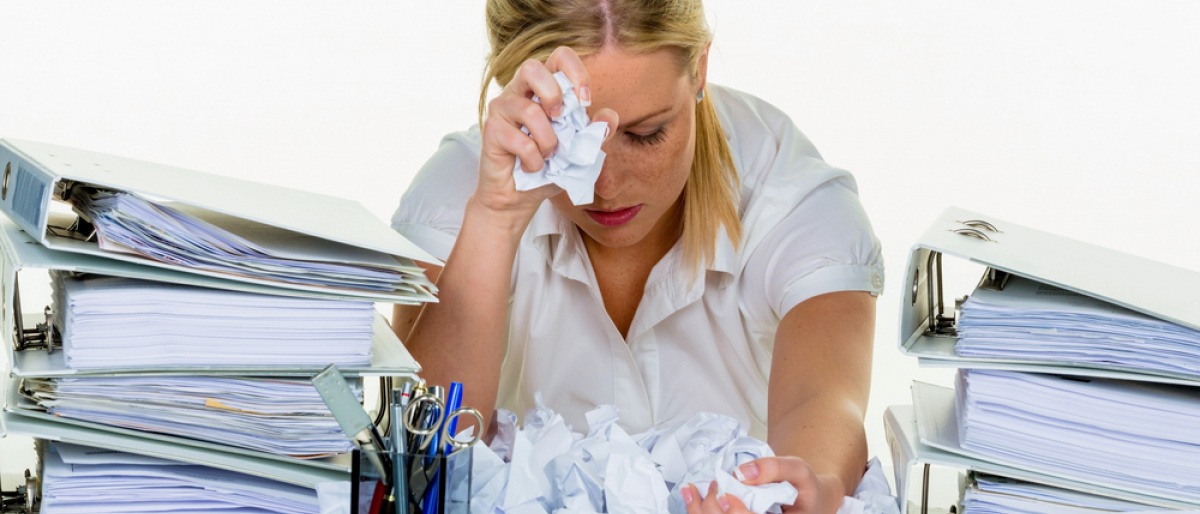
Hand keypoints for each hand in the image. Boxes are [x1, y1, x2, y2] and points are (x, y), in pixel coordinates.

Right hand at [474, 45, 618, 226]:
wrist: (517, 200)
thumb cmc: (546, 170)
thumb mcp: (578, 152)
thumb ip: (594, 133)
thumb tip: (610, 117)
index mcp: (542, 89)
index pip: (558, 57)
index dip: (575, 72)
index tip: (585, 101)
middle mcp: (518, 92)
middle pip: (531, 67)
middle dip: (553, 93)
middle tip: (560, 119)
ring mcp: (501, 109)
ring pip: (529, 110)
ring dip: (548, 140)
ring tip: (548, 156)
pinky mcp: (491, 130)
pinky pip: (519, 139)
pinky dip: (533, 158)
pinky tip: (533, 167)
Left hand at [680, 457, 844, 513]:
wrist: (805, 500)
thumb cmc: (803, 488)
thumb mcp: (799, 471)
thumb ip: (774, 468)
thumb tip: (742, 473)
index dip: (737, 513)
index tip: (725, 496)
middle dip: (714, 510)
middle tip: (713, 486)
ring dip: (701, 511)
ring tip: (691, 491)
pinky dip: (699, 510)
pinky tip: (691, 497)